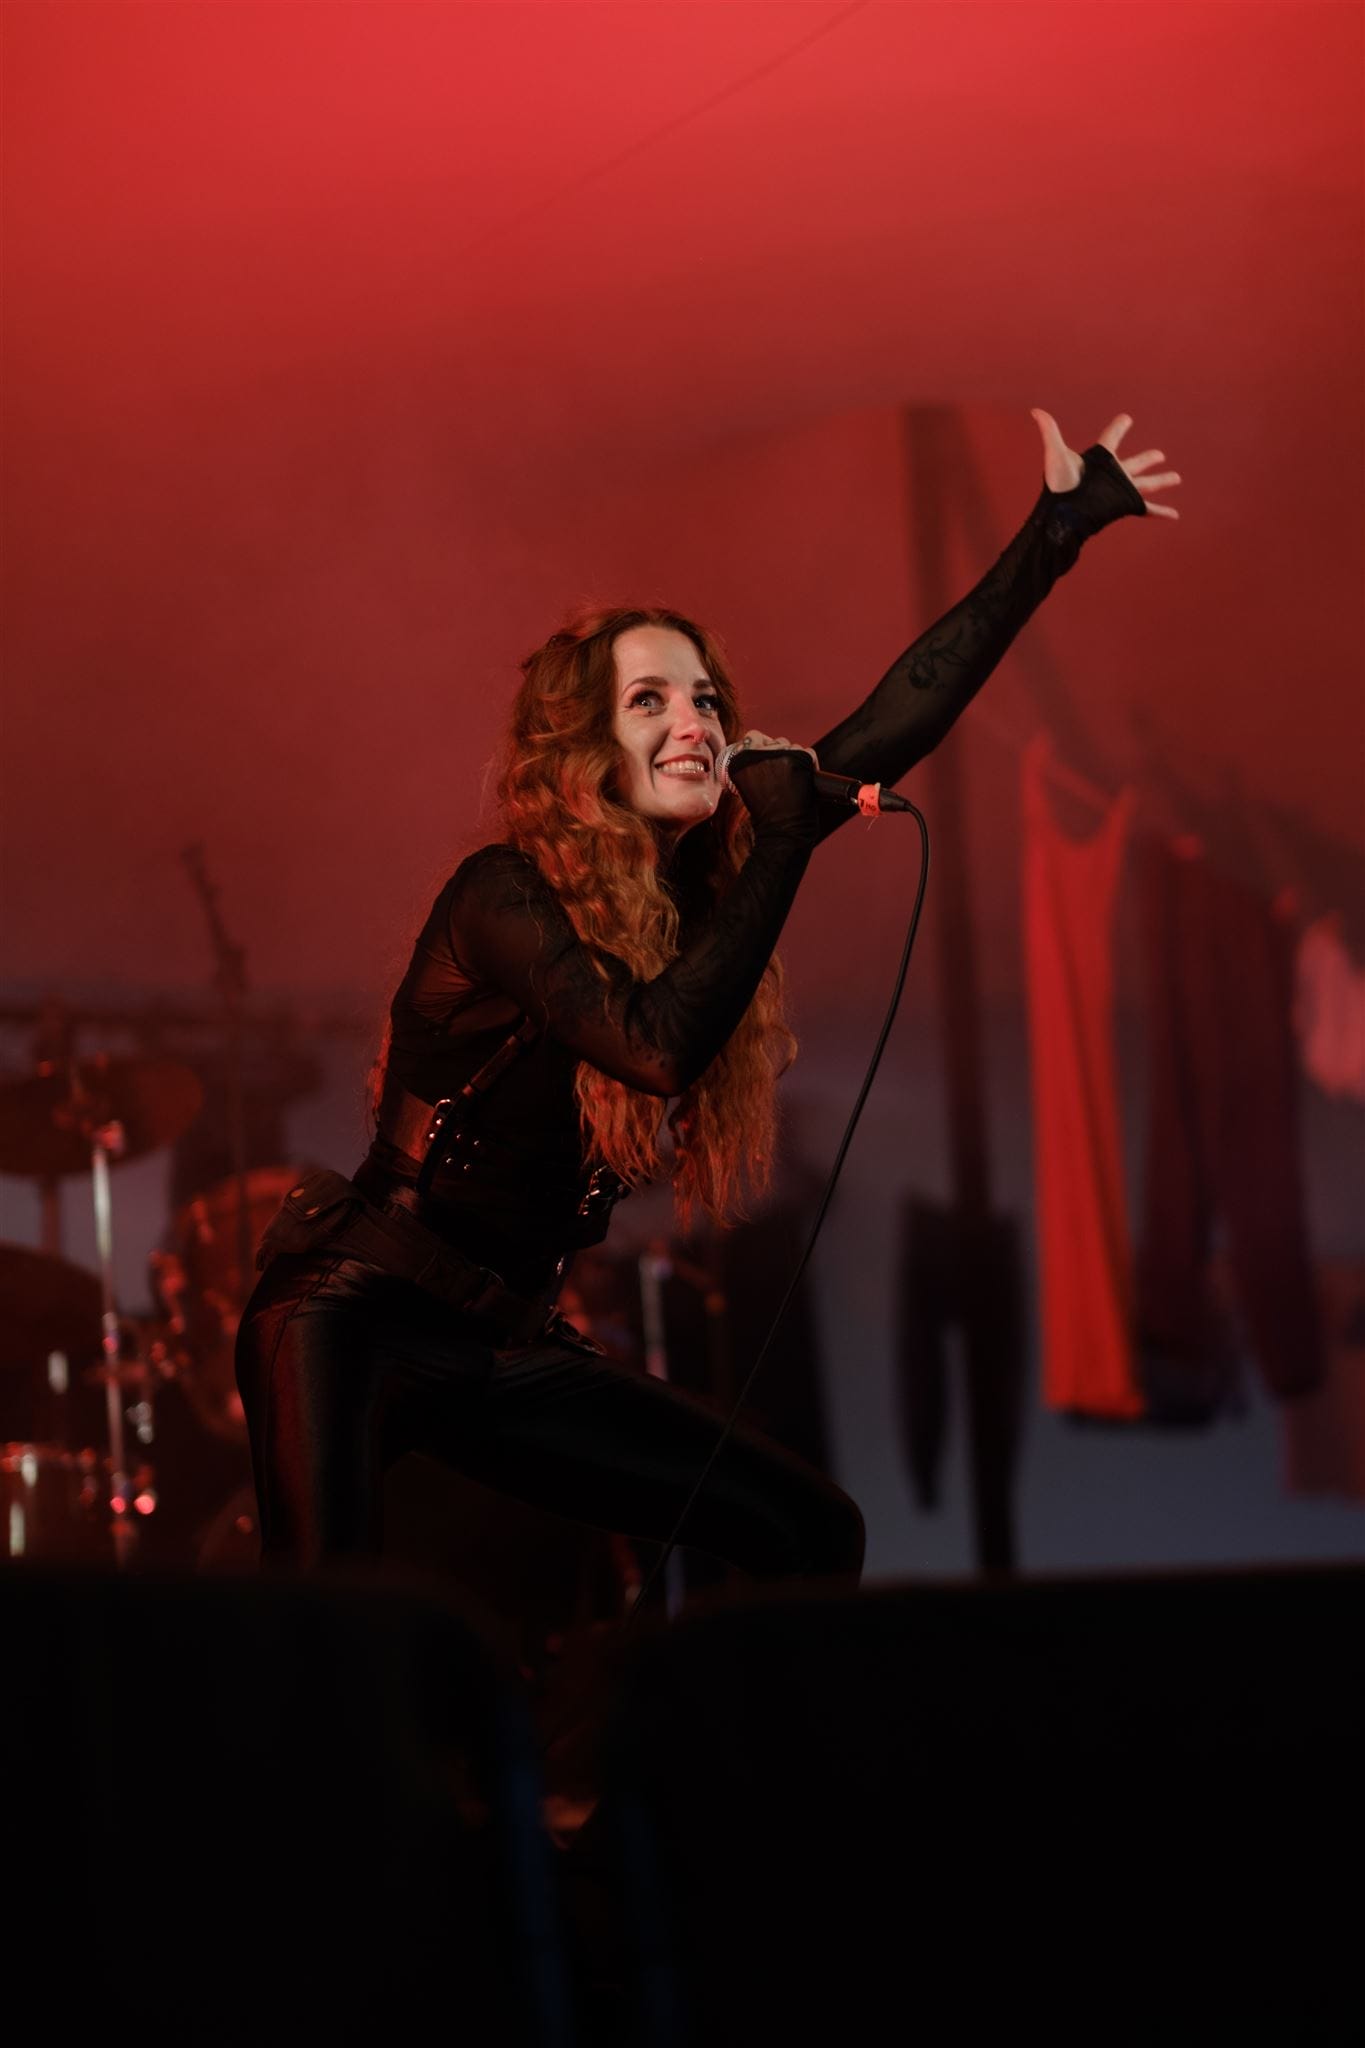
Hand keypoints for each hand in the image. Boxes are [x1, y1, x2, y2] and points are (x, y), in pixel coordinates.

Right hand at [724, 731, 818, 840]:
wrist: (781, 834)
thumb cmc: (766, 817)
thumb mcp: (748, 788)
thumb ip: (754, 766)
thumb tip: (770, 745)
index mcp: (738, 760)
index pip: (753, 736)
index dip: (764, 749)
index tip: (769, 767)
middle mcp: (755, 754)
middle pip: (775, 741)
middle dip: (782, 755)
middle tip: (783, 780)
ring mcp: (777, 754)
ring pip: (792, 745)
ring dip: (796, 759)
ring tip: (794, 783)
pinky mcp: (798, 758)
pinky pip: (808, 752)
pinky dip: (812, 764)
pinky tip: (806, 781)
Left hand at [1031, 409, 1181, 520]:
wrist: (1064, 513)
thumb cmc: (1060, 485)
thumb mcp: (1056, 455)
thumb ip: (1050, 431)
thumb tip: (1035, 410)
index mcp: (1100, 460)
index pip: (1111, 438)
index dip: (1118, 428)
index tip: (1126, 419)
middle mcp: (1113, 474)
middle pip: (1134, 463)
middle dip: (1147, 459)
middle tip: (1160, 455)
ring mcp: (1121, 490)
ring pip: (1146, 483)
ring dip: (1161, 480)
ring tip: (1176, 477)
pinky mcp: (1125, 505)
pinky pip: (1148, 508)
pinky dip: (1161, 512)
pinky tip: (1174, 515)